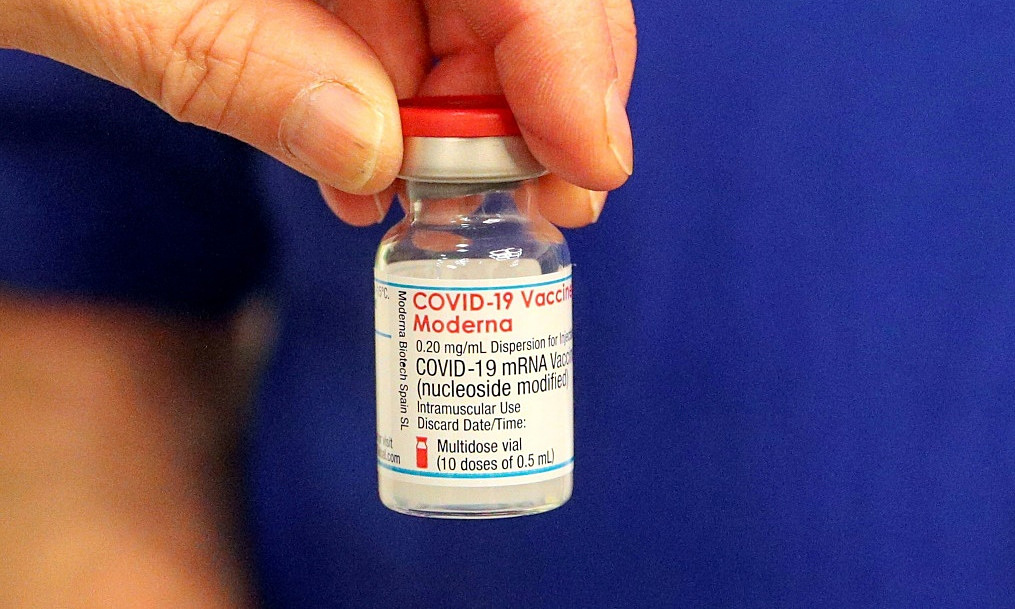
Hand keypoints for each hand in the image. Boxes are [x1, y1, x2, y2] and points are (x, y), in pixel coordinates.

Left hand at [1, 0, 635, 226]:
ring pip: (469, 28)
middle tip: (548, 206)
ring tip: (453, 213)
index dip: (568, 53)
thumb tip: (369, 155)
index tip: (592, 162)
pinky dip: (405, 126)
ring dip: (476, 133)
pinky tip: (377, 181)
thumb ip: (236, 63)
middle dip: (541, 102)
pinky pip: (398, 48)